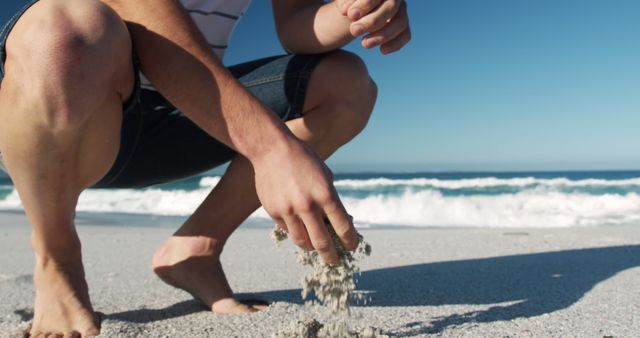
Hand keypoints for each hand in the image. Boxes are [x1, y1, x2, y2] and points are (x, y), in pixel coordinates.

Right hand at [252, 138, 357, 264]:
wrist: (271, 148)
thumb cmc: (303, 159)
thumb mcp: (324, 174)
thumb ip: (330, 198)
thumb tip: (335, 220)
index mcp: (326, 194)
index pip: (343, 227)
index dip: (350, 241)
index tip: (352, 247)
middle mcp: (308, 205)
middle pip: (323, 243)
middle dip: (332, 256)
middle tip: (335, 261)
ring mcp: (289, 210)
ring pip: (303, 242)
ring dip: (312, 248)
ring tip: (316, 248)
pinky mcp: (273, 211)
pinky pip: (288, 229)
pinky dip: (296, 231)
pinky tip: (299, 226)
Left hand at [336, 0, 411, 53]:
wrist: (355, 14)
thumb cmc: (350, 5)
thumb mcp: (345, 3)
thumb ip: (346, 3)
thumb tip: (347, 12)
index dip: (365, 4)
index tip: (350, 15)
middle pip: (390, 8)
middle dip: (372, 21)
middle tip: (354, 31)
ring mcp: (401, 12)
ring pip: (400, 22)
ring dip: (383, 35)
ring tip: (364, 44)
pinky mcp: (403, 27)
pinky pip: (405, 35)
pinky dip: (396, 44)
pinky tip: (382, 50)